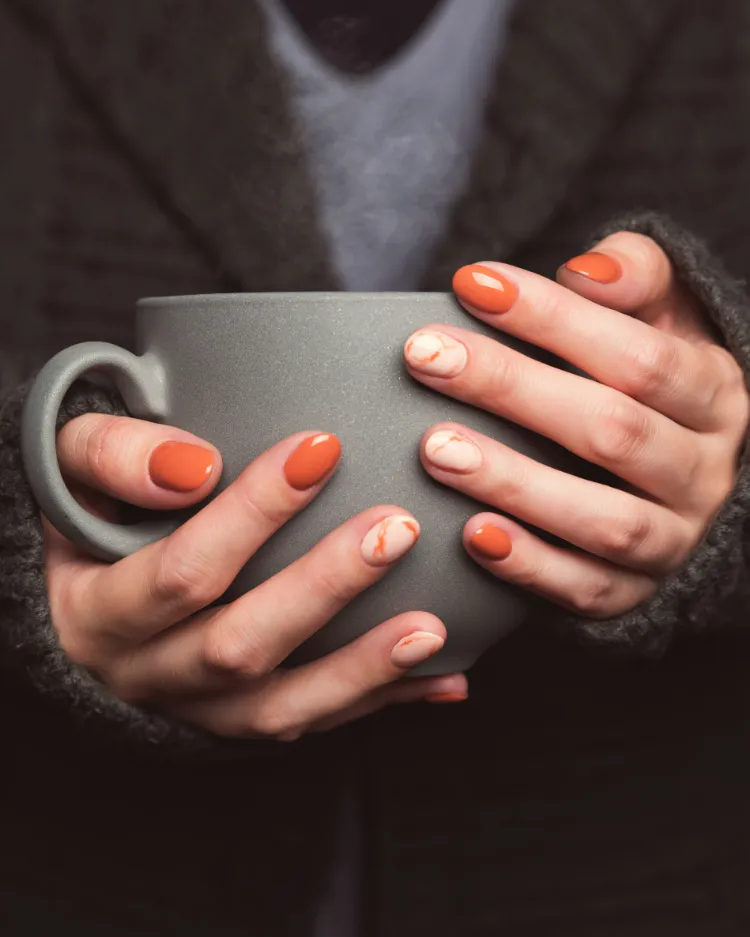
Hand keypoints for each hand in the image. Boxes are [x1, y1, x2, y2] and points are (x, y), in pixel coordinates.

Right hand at [46, 417, 465, 738]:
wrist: (79, 592)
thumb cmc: (88, 515)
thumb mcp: (68, 470)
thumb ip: (113, 454)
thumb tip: (196, 466)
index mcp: (99, 612)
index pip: (183, 571)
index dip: (253, 514)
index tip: (321, 448)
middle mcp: (146, 673)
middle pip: (239, 645)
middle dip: (322, 588)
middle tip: (396, 527)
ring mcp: (195, 708)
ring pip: (280, 707)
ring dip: (361, 669)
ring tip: (432, 627)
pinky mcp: (238, 721)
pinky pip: (311, 723)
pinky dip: (381, 702)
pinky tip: (444, 678)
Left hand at [404, 232, 748, 616]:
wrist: (680, 483)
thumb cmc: (654, 385)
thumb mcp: (665, 320)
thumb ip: (637, 278)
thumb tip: (585, 271)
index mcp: (714, 396)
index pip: (639, 355)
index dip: (554, 318)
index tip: (473, 285)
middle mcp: (703, 472)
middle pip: (610, 431)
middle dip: (512, 389)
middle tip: (426, 358)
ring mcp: (673, 540)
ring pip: (602, 519)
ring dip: (515, 482)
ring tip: (435, 449)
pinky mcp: (634, 592)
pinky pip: (587, 588)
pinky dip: (531, 566)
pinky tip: (473, 535)